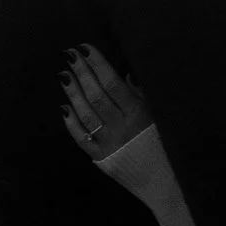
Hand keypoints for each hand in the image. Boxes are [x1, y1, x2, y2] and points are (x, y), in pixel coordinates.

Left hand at [58, 43, 152, 160]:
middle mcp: (122, 126)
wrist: (162, 176)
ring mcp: (109, 142)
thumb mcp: (157, 113)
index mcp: (138, 112)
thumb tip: (128, 74)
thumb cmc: (160, 140)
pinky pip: (82, 139)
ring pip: (86, 115)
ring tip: (64, 75)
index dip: (97, 65)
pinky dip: (71, 123)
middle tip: (69, 55)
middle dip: (82, 73)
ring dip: (73, 93)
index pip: (113, 83)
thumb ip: (142, 94)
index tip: (85, 48)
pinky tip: (63, 108)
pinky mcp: (101, 157)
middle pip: (97, 96)